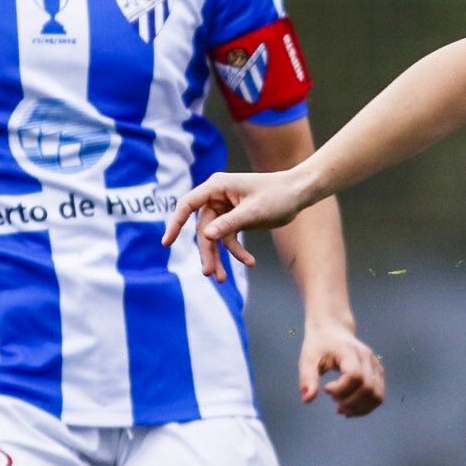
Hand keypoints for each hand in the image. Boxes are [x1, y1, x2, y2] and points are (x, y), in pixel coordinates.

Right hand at [164, 169, 309, 281]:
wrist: (299, 193)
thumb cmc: (278, 195)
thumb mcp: (253, 212)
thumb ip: (229, 223)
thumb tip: (206, 235)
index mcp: (217, 186)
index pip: (188, 204)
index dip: (175, 223)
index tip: (167, 243)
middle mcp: (217, 196)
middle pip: (203, 228)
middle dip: (207, 251)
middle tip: (210, 273)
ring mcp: (225, 208)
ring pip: (214, 237)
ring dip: (219, 256)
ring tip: (222, 278)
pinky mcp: (234, 219)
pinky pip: (228, 239)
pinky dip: (237, 252)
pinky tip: (250, 262)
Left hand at [298, 317, 386, 417]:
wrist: (333, 328)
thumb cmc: (319, 344)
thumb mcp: (308, 359)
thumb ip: (307, 378)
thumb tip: (307, 400)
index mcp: (350, 351)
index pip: (355, 376)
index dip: (341, 389)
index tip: (326, 389)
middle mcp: (367, 358)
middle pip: (368, 388)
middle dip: (349, 402)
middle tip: (333, 401)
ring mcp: (375, 365)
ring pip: (377, 395)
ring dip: (360, 408)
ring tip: (342, 408)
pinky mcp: (378, 372)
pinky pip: (378, 395)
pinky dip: (365, 406)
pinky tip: (350, 407)